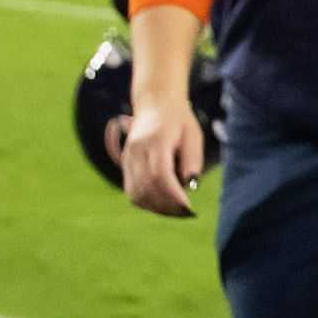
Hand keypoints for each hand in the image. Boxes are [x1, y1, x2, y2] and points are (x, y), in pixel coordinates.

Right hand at [116, 88, 208, 216]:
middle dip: (167, 205)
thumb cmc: (179, 121)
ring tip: (175, 211)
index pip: (160, 174)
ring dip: (156, 207)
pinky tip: (161, 204)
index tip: (188, 206)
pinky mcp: (125, 163)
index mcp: (155, 140)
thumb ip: (192, 158)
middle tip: (185, 213)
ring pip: (136, 192)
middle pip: (147, 187)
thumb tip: (190, 184)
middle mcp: (137, 150)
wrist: (155, 104)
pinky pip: (131, 190)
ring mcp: (128, 157)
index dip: (173, 194)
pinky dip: (145, 202)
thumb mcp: (193, 134)